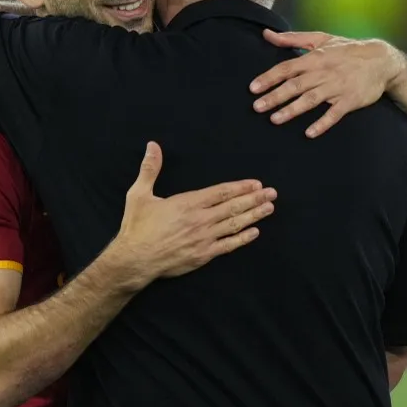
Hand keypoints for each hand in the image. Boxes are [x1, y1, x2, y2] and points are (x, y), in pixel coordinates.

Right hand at [106, 142, 275, 287]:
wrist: (134, 260)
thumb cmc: (136, 227)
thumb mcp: (139, 194)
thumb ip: (150, 169)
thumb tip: (152, 145)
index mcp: (188, 203)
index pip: (221, 192)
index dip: (240, 187)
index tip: (256, 183)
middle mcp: (200, 219)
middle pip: (233, 207)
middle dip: (254, 199)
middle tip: (272, 193)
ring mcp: (204, 238)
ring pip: (234, 224)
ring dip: (254, 216)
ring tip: (269, 208)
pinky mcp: (203, 255)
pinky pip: (228, 245)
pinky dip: (242, 238)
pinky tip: (254, 232)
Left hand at [250, 29, 401, 136]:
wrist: (381, 60)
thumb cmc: (347, 49)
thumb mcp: (320, 39)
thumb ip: (291, 39)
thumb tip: (266, 34)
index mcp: (315, 58)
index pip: (287, 68)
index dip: (269, 78)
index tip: (253, 88)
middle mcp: (324, 72)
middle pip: (295, 85)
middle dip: (275, 96)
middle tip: (257, 107)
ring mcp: (337, 87)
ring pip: (311, 99)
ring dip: (292, 110)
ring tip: (275, 119)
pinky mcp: (350, 100)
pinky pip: (335, 113)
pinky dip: (323, 123)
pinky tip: (310, 132)